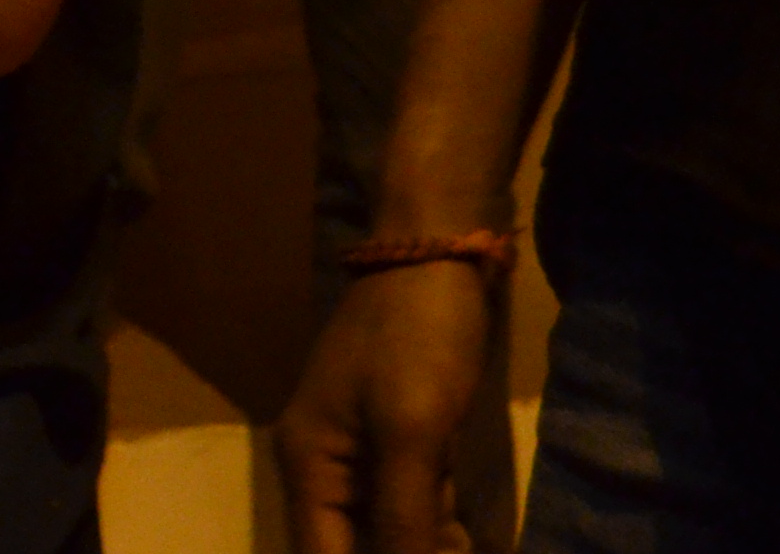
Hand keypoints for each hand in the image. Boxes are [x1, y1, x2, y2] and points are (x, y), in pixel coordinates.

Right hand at [280, 260, 495, 553]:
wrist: (436, 256)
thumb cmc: (415, 340)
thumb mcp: (410, 431)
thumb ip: (405, 519)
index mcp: (310, 466)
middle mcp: (325, 469)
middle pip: (356, 550)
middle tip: (454, 545)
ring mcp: (362, 456)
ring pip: (390, 535)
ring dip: (429, 547)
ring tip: (462, 535)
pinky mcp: (399, 444)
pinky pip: (412, 510)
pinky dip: (440, 530)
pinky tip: (469, 534)